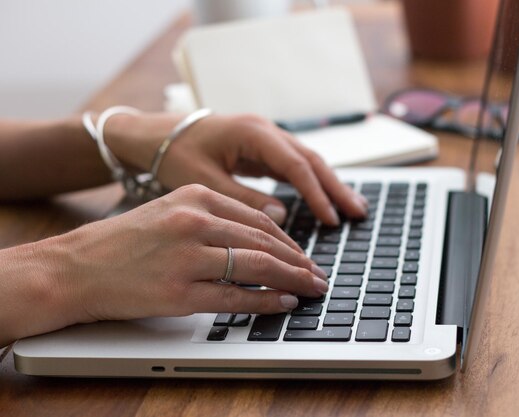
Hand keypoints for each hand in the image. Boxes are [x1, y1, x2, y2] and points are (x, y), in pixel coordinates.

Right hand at [1, 185, 327, 343]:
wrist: (75, 267)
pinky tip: (284, 302)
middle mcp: (194, 222)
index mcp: (194, 197)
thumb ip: (214, 217)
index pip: (258, 218)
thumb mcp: (169, 211)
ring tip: (311, 287)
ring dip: (291, 279)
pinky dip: (266, 300)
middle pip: (263, 241)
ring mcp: (187, 257)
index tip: (303, 253)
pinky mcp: (179, 292)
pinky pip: (235, 296)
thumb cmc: (123, 241)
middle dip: (298, 260)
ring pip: (256, 266)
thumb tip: (260, 235)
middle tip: (317, 273)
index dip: (287, 239)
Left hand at [106, 113, 367, 224]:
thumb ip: (242, 198)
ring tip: (352, 208)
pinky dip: (311, 183)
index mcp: (252, 133)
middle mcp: (264, 131)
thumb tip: (281, 215)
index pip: (295, 164)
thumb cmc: (172, 154)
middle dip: (335, 187)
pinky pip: (293, 166)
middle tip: (358, 213)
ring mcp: (264, 138)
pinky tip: (323, 199)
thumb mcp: (203, 180)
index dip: (316, 193)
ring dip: (329, 184)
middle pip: (310, 159)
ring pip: (306, 161)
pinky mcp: (260, 149)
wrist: (153, 135)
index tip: (330, 219)